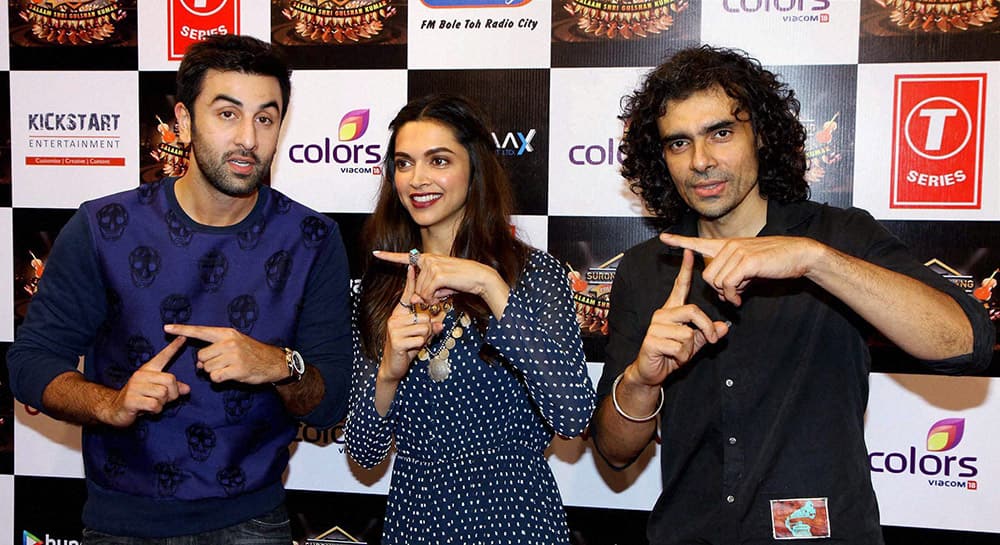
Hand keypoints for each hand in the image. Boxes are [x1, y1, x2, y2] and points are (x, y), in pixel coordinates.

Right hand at [102, 336, 188, 426]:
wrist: (115, 409)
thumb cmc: (139, 399)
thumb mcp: (157, 391)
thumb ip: (172, 388)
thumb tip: (187, 389)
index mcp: (148, 370)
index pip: (163, 356)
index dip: (174, 347)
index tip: (184, 337)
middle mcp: (141, 375)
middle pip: (170, 380)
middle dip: (172, 393)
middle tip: (164, 400)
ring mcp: (134, 387)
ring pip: (163, 394)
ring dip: (162, 403)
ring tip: (152, 404)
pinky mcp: (131, 400)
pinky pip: (154, 405)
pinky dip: (156, 410)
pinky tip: (148, 410)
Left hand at [163, 323, 284, 383]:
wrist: (272, 362)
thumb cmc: (251, 353)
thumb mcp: (235, 343)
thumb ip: (215, 349)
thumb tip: (198, 364)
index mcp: (227, 333)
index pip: (200, 331)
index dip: (183, 329)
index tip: (166, 328)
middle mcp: (229, 342)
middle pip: (201, 356)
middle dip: (207, 363)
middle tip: (221, 364)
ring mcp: (233, 356)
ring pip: (207, 368)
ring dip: (213, 372)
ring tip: (228, 369)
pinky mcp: (236, 369)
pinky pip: (215, 377)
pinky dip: (219, 379)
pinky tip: (230, 376)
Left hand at [373, 250, 508, 317]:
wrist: (478, 277)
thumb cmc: (460, 281)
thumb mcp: (439, 287)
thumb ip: (424, 292)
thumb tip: (412, 301)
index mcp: (427, 259)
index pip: (405, 258)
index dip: (388, 257)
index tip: (375, 253)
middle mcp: (427, 259)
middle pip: (415, 287)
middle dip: (427, 295)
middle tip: (442, 291)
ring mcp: (431, 265)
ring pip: (421, 293)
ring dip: (433, 297)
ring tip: (447, 289)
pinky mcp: (437, 274)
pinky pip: (427, 294)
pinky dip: (436, 297)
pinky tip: (446, 291)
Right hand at [380, 265, 443, 382]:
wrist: (393, 366)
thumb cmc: (407, 347)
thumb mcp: (420, 334)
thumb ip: (430, 326)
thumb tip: (441, 321)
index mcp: (399, 314)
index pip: (407, 295)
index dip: (411, 281)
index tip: (412, 265)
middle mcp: (395, 318)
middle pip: (425, 316)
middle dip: (428, 328)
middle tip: (420, 337)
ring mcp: (394, 329)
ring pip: (424, 327)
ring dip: (424, 338)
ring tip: (415, 343)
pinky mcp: (397, 341)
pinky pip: (420, 339)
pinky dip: (420, 346)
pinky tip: (411, 349)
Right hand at [632, 249, 728, 386]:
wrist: (650, 371)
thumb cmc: (670, 354)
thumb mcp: (694, 343)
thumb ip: (708, 334)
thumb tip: (724, 328)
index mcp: (672, 310)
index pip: (680, 286)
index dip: (685, 269)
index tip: (690, 251)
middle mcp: (662, 314)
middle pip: (692, 311)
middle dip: (707, 327)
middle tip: (712, 340)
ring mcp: (656, 326)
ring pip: (688, 333)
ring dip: (690, 348)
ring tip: (680, 352)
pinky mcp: (652, 340)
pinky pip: (679, 346)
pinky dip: (682, 356)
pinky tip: (672, 357)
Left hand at [660, 233, 822, 305]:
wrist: (799, 255)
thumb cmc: (775, 263)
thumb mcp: (750, 270)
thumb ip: (734, 276)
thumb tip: (725, 292)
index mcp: (727, 246)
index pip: (698, 243)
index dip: (679, 242)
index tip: (663, 237)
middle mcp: (728, 246)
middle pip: (706, 275)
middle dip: (716, 290)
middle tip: (732, 296)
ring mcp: (736, 252)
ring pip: (715, 281)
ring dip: (726, 294)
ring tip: (739, 295)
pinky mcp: (746, 261)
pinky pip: (727, 284)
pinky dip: (732, 296)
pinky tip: (740, 298)